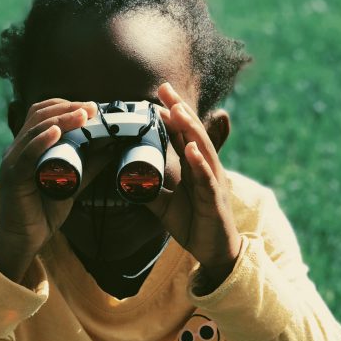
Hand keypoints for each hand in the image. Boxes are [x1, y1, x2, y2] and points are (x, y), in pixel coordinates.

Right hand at [0, 98, 98, 260]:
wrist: (24, 241)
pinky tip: (57, 132)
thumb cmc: (43, 213)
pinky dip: (42, 140)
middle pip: (39, 115)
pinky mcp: (12, 176)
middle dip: (68, 107)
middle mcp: (17, 148)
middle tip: (93, 107)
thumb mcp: (73, 184)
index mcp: (29, 146)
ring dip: (61, 118)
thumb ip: (89, 166)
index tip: (93, 107)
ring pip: (35, 129)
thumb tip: (112, 148)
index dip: (67, 105)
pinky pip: (26, 154)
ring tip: (83, 115)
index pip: (44, 114)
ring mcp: (12, 161)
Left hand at [146, 82, 241, 280]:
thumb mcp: (164, 206)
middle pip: (193, 134)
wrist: (214, 252)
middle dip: (179, 110)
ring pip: (202, 150)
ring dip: (190, 129)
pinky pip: (207, 179)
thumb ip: (148, 190)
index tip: (158, 96)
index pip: (183, 135)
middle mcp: (205, 169)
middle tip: (164, 88)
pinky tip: (192, 149)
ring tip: (177, 110)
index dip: (172, 115)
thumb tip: (125, 179)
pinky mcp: (215, 201)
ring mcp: (213, 183)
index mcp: (194, 168)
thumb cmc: (194, 225)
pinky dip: (200, 163)